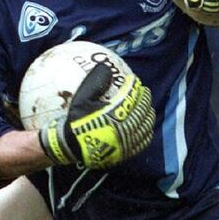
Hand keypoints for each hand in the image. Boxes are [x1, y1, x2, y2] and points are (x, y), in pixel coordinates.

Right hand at [39, 61, 154, 168]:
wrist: (70, 148)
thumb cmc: (76, 122)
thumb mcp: (81, 99)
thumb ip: (94, 82)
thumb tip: (106, 67)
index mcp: (113, 115)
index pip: (130, 97)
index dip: (134, 87)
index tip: (134, 80)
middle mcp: (123, 129)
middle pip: (141, 111)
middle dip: (144, 99)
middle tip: (143, 91)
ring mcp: (127, 142)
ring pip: (145, 126)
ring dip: (147, 114)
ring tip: (146, 106)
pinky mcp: (127, 153)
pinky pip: (143, 141)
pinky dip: (146, 131)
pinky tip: (144, 125)